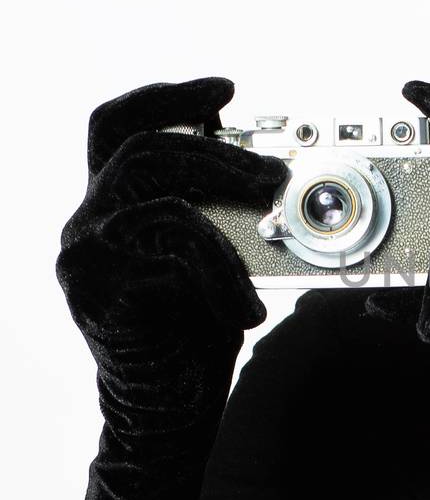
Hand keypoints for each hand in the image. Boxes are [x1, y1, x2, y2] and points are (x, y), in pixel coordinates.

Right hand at [56, 77, 289, 446]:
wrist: (165, 410)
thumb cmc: (192, 332)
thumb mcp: (210, 258)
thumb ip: (216, 212)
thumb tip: (272, 169)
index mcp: (107, 205)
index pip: (117, 127)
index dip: (167, 98)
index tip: (226, 90)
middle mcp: (85, 223)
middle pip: (147, 154)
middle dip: (222, 157)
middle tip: (276, 175)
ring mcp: (83, 256)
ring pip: (167, 209)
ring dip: (230, 236)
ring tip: (265, 263)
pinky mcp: (96, 292)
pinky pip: (174, 262)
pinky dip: (222, 283)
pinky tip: (240, 313)